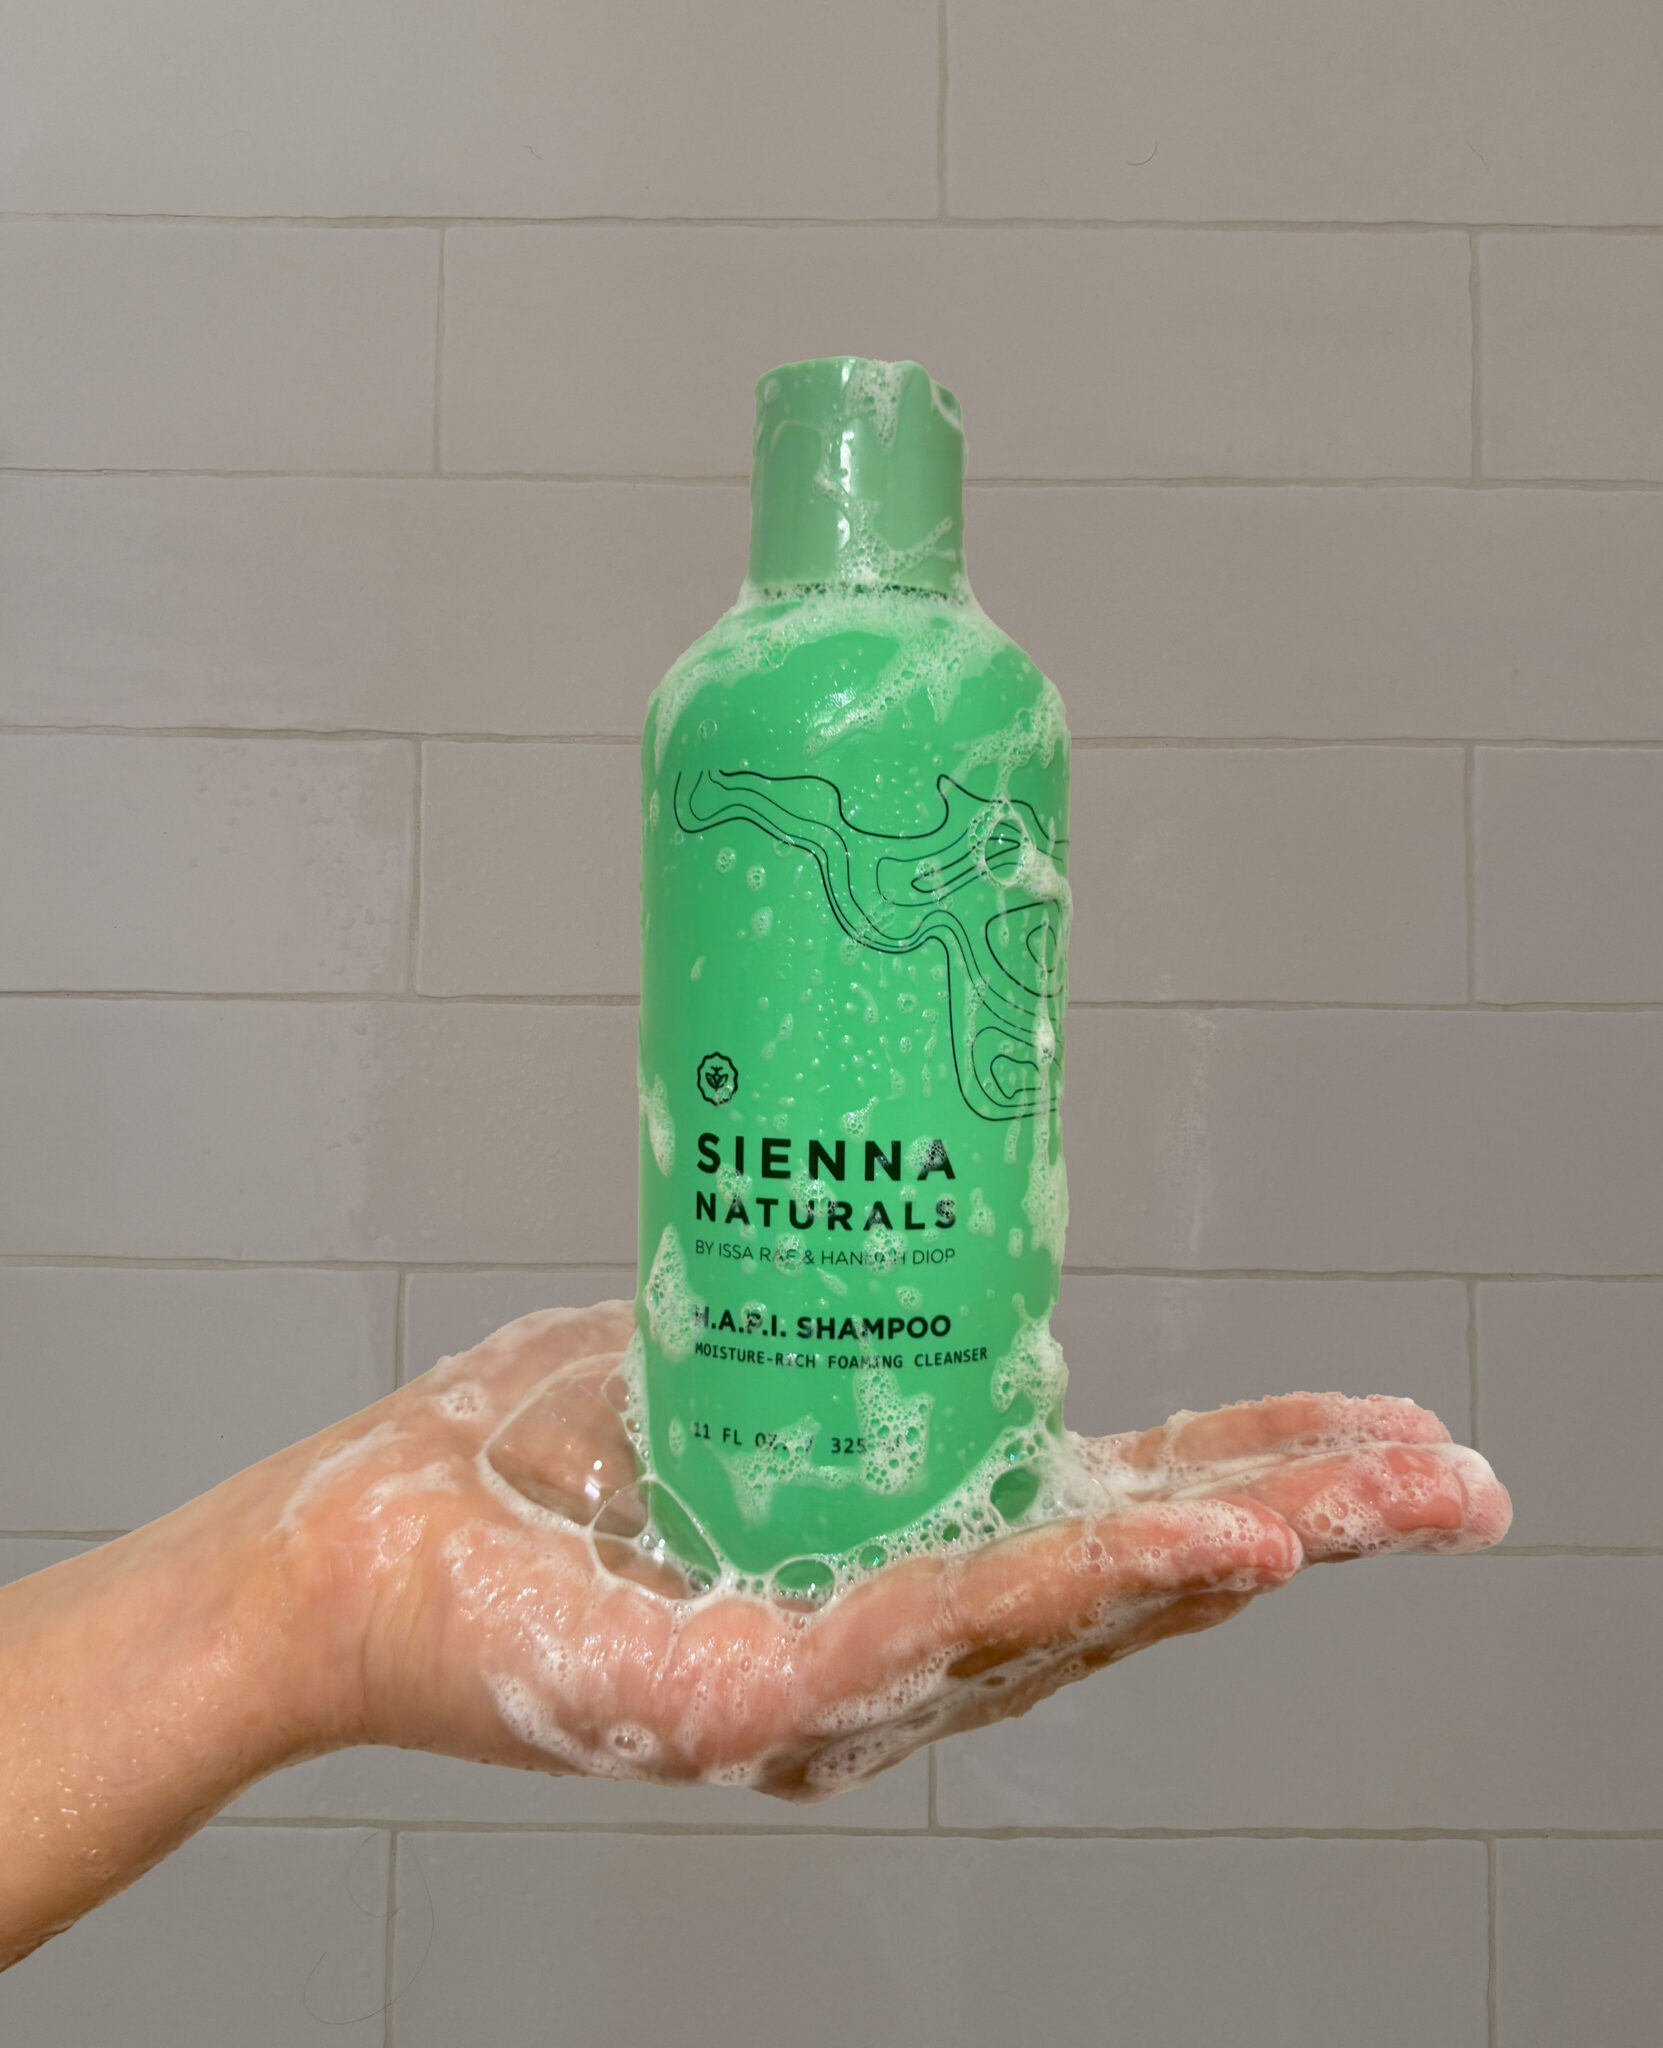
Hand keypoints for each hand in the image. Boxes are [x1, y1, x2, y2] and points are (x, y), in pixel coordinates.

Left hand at [281, 1301, 1511, 1798]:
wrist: (341, 1545)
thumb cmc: (520, 1463)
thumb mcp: (712, 1356)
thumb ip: (827, 1316)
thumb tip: (907, 1192)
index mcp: (891, 1555)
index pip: (1102, 1517)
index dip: (1248, 1472)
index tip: (1373, 1430)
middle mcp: (888, 1643)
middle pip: (1129, 1582)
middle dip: (1307, 1522)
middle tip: (1454, 1478)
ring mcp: (835, 1686)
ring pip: (1072, 1614)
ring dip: (1238, 1547)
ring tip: (1372, 1501)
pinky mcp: (758, 1702)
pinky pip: (947, 1633)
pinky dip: (1092, 1587)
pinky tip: (1214, 1547)